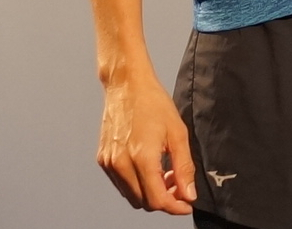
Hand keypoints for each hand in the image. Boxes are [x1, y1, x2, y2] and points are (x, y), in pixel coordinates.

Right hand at [97, 67, 196, 214]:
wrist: (126, 85)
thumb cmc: (153, 103)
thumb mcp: (178, 133)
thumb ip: (184, 167)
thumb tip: (189, 194)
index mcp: (141, 158)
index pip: (157, 201)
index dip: (174, 207)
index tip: (186, 204)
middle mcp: (121, 164)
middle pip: (144, 203)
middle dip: (164, 199)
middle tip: (178, 183)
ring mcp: (109, 164)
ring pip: (132, 196)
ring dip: (150, 193)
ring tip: (165, 173)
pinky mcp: (103, 160)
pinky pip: (121, 184)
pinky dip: (137, 183)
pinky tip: (149, 167)